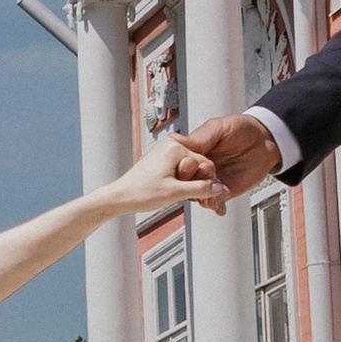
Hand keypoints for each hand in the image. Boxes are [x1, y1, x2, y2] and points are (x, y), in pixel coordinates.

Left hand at [108, 132, 227, 216]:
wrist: (121, 196)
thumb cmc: (140, 192)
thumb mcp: (176, 193)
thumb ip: (201, 189)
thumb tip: (219, 188)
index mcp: (175, 147)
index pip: (205, 163)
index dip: (209, 182)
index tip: (209, 195)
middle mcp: (170, 145)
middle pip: (198, 165)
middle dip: (198, 182)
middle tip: (192, 197)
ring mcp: (165, 151)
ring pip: (190, 168)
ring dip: (190, 182)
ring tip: (178, 194)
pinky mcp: (161, 160)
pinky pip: (180, 169)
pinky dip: (182, 181)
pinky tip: (174, 191)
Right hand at [173, 114, 280, 208]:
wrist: (264, 140)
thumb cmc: (241, 129)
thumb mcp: (218, 127)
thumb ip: (199, 137)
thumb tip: (176, 139)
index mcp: (194, 152)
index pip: (180, 164)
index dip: (183, 166)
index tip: (189, 164)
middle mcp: (200, 169)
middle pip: (187, 183)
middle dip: (192, 183)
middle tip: (204, 175)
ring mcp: (212, 181)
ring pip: (199, 195)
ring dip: (202, 196)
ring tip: (209, 195)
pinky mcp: (225, 190)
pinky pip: (216, 201)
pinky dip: (216, 206)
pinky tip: (218, 206)